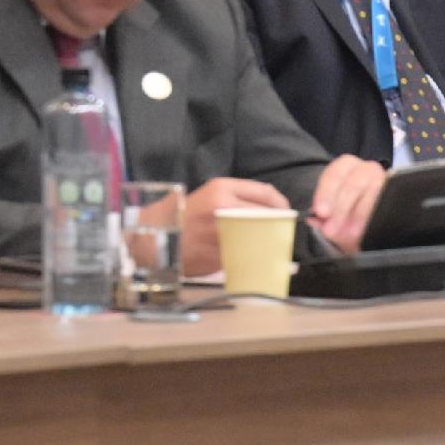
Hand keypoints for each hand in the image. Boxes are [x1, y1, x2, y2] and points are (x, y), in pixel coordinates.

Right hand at [180, 174, 297, 275]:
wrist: (157, 235)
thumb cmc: (186, 215)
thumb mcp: (210, 196)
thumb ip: (238, 198)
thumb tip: (273, 209)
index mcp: (221, 188)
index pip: (265, 192)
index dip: (282, 204)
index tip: (287, 212)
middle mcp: (223, 207)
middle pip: (267, 215)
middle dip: (279, 224)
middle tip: (283, 231)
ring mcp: (222, 231)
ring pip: (261, 236)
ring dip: (270, 242)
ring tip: (270, 244)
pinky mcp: (220, 253)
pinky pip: (247, 254)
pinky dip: (254, 256)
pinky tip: (253, 256)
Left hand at [305, 158, 390, 255]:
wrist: (368, 225)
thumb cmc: (349, 216)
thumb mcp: (332, 217)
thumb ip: (322, 219)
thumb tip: (314, 220)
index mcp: (347, 166)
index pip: (335, 174)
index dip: (326, 193)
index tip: (321, 213)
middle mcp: (368, 169)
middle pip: (354, 184)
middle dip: (341, 208)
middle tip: (332, 230)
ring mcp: (386, 181)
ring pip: (374, 193)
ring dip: (359, 216)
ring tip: (350, 236)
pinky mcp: (397, 194)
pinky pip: (387, 204)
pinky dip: (374, 219)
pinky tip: (366, 232)